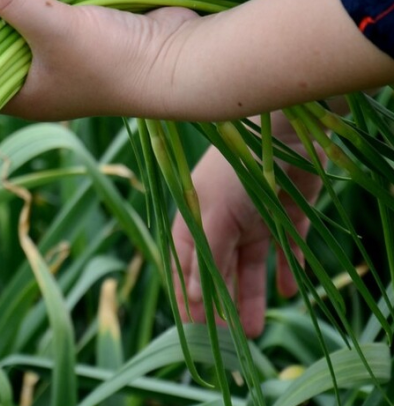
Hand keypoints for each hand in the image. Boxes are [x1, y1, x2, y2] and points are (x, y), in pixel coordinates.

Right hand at [170, 113, 322, 337]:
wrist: (285, 131)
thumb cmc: (237, 168)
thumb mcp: (213, 215)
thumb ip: (205, 256)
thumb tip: (193, 299)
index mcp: (193, 216)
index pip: (184, 265)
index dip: (186, 297)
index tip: (193, 329)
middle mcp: (220, 219)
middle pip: (216, 270)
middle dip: (219, 304)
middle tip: (227, 339)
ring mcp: (252, 217)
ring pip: (248, 266)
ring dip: (249, 297)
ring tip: (254, 331)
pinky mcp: (285, 214)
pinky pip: (284, 250)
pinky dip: (285, 271)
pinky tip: (288, 294)